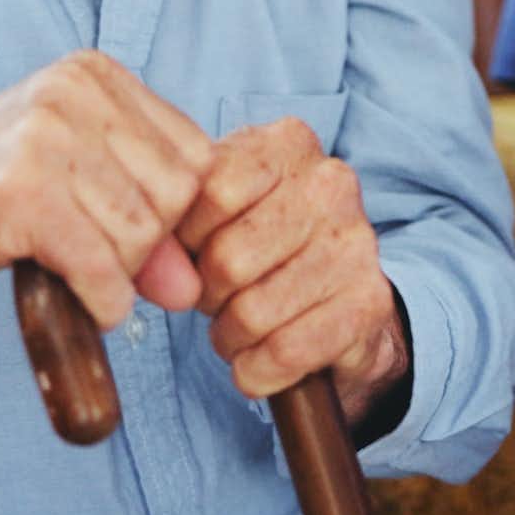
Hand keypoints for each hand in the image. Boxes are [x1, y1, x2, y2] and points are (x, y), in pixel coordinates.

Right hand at [0, 50, 212, 348]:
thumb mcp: (69, 195)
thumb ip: (142, 228)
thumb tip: (193, 286)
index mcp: (90, 73)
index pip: (196, 154)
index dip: (174, 213)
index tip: (129, 237)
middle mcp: (71, 91)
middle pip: (177, 194)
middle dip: (147, 247)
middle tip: (92, 259)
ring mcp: (44, 137)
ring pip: (143, 234)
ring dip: (118, 277)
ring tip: (70, 273)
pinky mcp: (20, 194)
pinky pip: (103, 268)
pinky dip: (102, 302)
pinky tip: (81, 303)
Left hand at [177, 117, 407, 419]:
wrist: (335, 297)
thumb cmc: (257, 244)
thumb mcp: (214, 209)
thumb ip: (176, 213)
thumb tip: (145, 254)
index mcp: (286, 143)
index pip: (210, 192)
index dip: (185, 239)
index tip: (190, 254)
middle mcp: (330, 183)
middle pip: (228, 259)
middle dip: (206, 295)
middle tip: (215, 299)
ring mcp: (356, 242)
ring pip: (253, 313)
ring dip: (229, 338)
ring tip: (236, 328)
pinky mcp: (368, 302)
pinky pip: (285, 352)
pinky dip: (256, 371)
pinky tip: (258, 362)